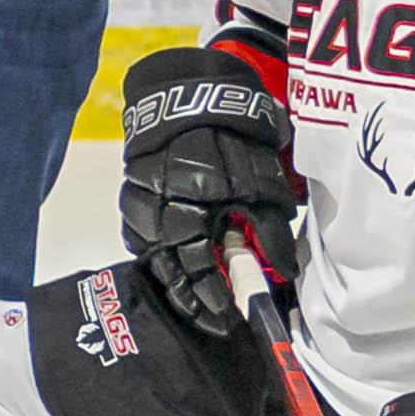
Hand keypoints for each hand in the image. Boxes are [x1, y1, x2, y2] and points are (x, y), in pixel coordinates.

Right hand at [116, 41, 296, 350]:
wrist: (192, 97)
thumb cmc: (235, 141)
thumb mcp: (262, 184)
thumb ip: (269, 230)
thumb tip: (284, 272)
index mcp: (191, 211)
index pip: (198, 269)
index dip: (212, 297)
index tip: (227, 318)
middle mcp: (157, 213)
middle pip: (170, 271)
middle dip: (192, 297)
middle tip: (213, 318)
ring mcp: (138, 205)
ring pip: (153, 257)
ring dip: (175, 280)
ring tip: (197, 300)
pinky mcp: (130, 196)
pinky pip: (141, 238)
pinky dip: (159, 255)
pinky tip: (176, 265)